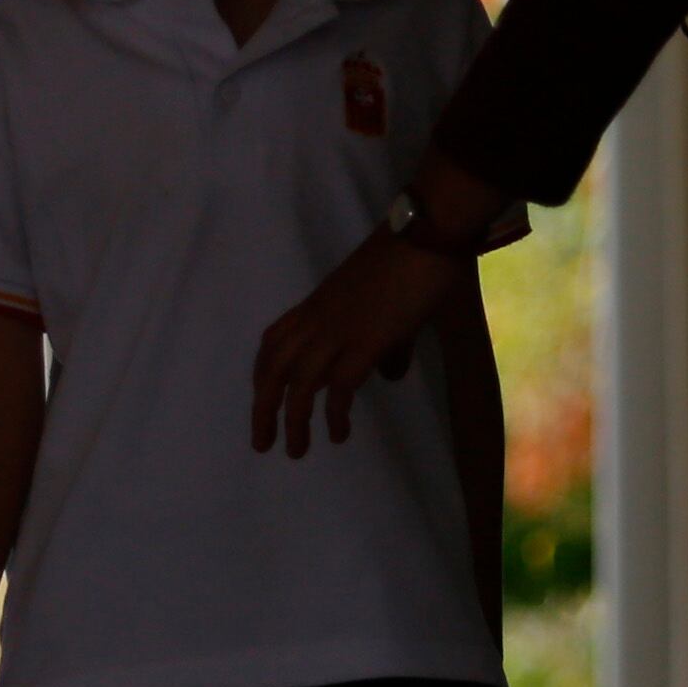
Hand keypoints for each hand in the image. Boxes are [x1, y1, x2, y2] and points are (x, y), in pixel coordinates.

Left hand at [250, 230, 451, 458]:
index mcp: (318, 304)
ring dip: (294, 421)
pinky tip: (338, 434)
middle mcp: (318, 319)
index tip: (262, 400)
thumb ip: (385, 342)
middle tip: (261, 442)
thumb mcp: (386, 305)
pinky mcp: (365, 341)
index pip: (273, 341)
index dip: (263, 373)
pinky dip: (333, 414)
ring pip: (299, 384)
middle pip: (274, 368)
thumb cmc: (410, 260)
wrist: (426, 235)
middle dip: (263, 408)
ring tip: (296, 451)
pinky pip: (338, 386)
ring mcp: (339, 330)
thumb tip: (391, 375)